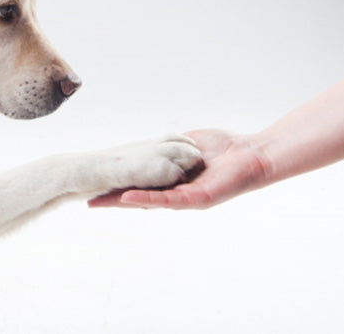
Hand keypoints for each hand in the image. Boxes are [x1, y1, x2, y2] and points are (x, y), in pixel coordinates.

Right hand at [88, 129, 270, 208]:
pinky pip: (168, 200)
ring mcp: (186, 199)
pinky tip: (128, 199)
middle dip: (114, 200)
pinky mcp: (197, 200)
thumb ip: (169, 146)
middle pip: (140, 198)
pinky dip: (147, 199)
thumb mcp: (187, 143)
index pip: (141, 185)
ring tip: (101, 202)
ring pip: (149, 202)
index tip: (95, 186)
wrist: (254, 155)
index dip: (119, 185)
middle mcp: (177, 194)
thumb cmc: (226, 149)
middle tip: (89, 201)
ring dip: (124, 202)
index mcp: (174, 182)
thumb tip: (151, 142)